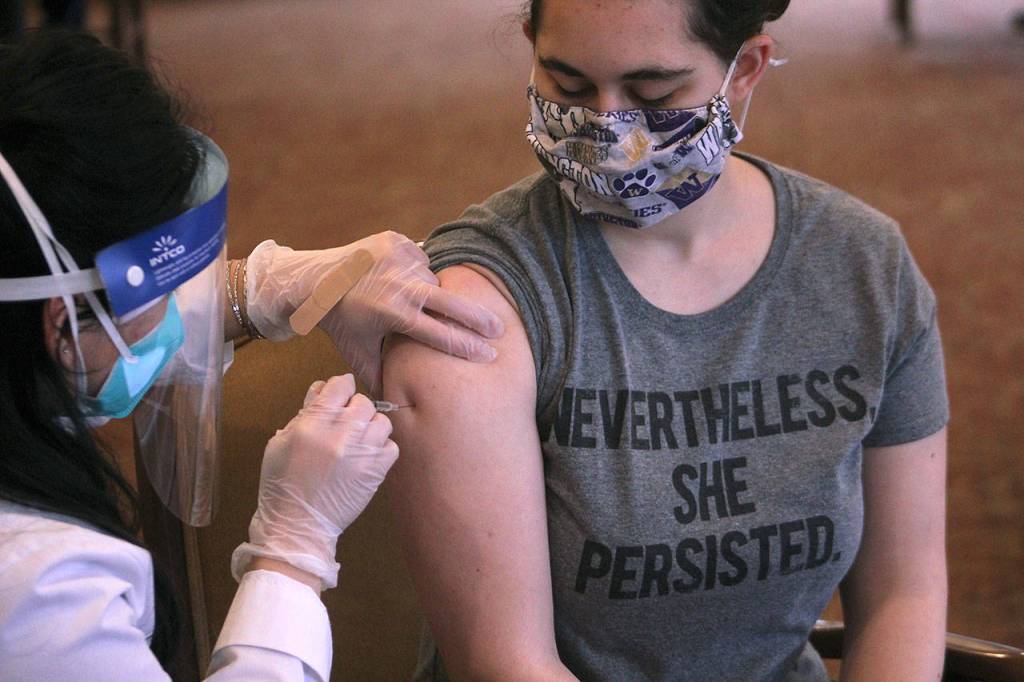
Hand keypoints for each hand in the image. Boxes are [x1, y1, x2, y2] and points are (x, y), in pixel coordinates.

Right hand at [231, 374, 397, 589]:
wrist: (297, 526)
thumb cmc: (283, 484)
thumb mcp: (282, 442)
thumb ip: (304, 412)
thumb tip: (322, 389)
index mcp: (312, 424)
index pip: (339, 385)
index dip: (340, 387)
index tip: (339, 394)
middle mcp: (340, 434)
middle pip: (363, 402)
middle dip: (353, 408)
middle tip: (344, 423)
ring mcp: (361, 453)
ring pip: (381, 420)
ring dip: (370, 427)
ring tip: (358, 439)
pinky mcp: (376, 472)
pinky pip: (392, 446)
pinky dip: (382, 448)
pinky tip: (367, 455)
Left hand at [317, 231, 503, 395]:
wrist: (315, 278)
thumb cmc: (340, 320)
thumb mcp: (357, 352)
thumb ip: (380, 377)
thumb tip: (399, 407)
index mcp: (393, 312)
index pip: (439, 333)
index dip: (466, 346)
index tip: (489, 354)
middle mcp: (398, 283)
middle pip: (450, 302)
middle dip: (477, 318)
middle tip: (499, 329)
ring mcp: (398, 258)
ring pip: (433, 280)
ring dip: (431, 293)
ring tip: (415, 301)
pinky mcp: (396, 241)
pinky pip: (421, 259)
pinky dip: (417, 271)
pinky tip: (401, 279)